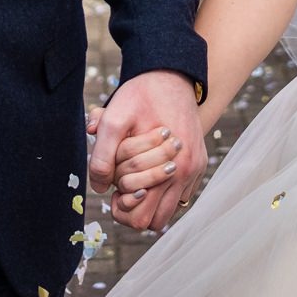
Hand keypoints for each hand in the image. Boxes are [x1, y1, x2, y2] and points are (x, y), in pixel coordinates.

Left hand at [88, 70, 206, 233]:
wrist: (170, 75)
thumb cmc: (140, 96)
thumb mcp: (114, 119)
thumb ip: (102, 154)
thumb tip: (98, 188)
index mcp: (172, 167)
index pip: (141, 217)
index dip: (121, 205)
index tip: (114, 185)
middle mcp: (188, 173)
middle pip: (155, 221)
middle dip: (133, 206)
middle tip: (122, 183)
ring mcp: (195, 171)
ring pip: (167, 211)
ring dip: (148, 201)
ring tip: (134, 179)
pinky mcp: (198, 165)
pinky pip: (178, 196)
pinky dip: (161, 191)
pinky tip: (150, 170)